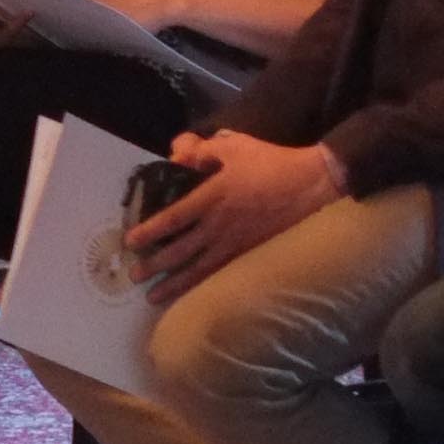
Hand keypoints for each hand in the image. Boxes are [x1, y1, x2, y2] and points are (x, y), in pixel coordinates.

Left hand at [126, 131, 348, 296]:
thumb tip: (177, 158)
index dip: (151, 230)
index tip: (131, 241)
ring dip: (174, 284)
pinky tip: (191, 296)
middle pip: (181, 250)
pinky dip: (204, 286)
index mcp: (213, 196)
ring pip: (199, 269)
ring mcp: (237, 243)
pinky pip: (222, 274)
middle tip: (134, 276)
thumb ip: (203, 152)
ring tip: (153, 297)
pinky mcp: (252, 253)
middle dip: (155, 265)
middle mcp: (221, 224)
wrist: (313, 185)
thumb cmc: (271, 163)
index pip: (174, 217)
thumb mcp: (234, 146)